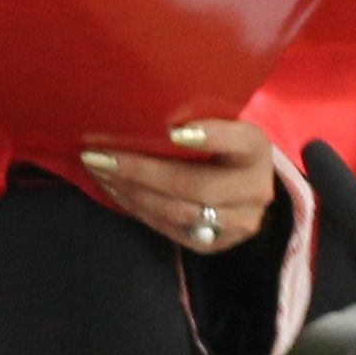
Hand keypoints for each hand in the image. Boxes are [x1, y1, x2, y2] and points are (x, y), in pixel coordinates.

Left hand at [79, 117, 277, 254]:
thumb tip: (139, 110)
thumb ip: (194, 119)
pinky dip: (138, 209)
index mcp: (255, 148)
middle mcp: (255, 188)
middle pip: (195, 185)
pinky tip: (115, 190)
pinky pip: (170, 229)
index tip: (174, 131)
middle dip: (142, 171)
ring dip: (132, 192)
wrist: (243, 190)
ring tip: (100, 172)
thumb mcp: (220, 125)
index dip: (209, 137)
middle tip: (100, 156)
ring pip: (177, 212)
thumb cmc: (220, 146)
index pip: (238, 140)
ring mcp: (238, 222)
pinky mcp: (214, 243)